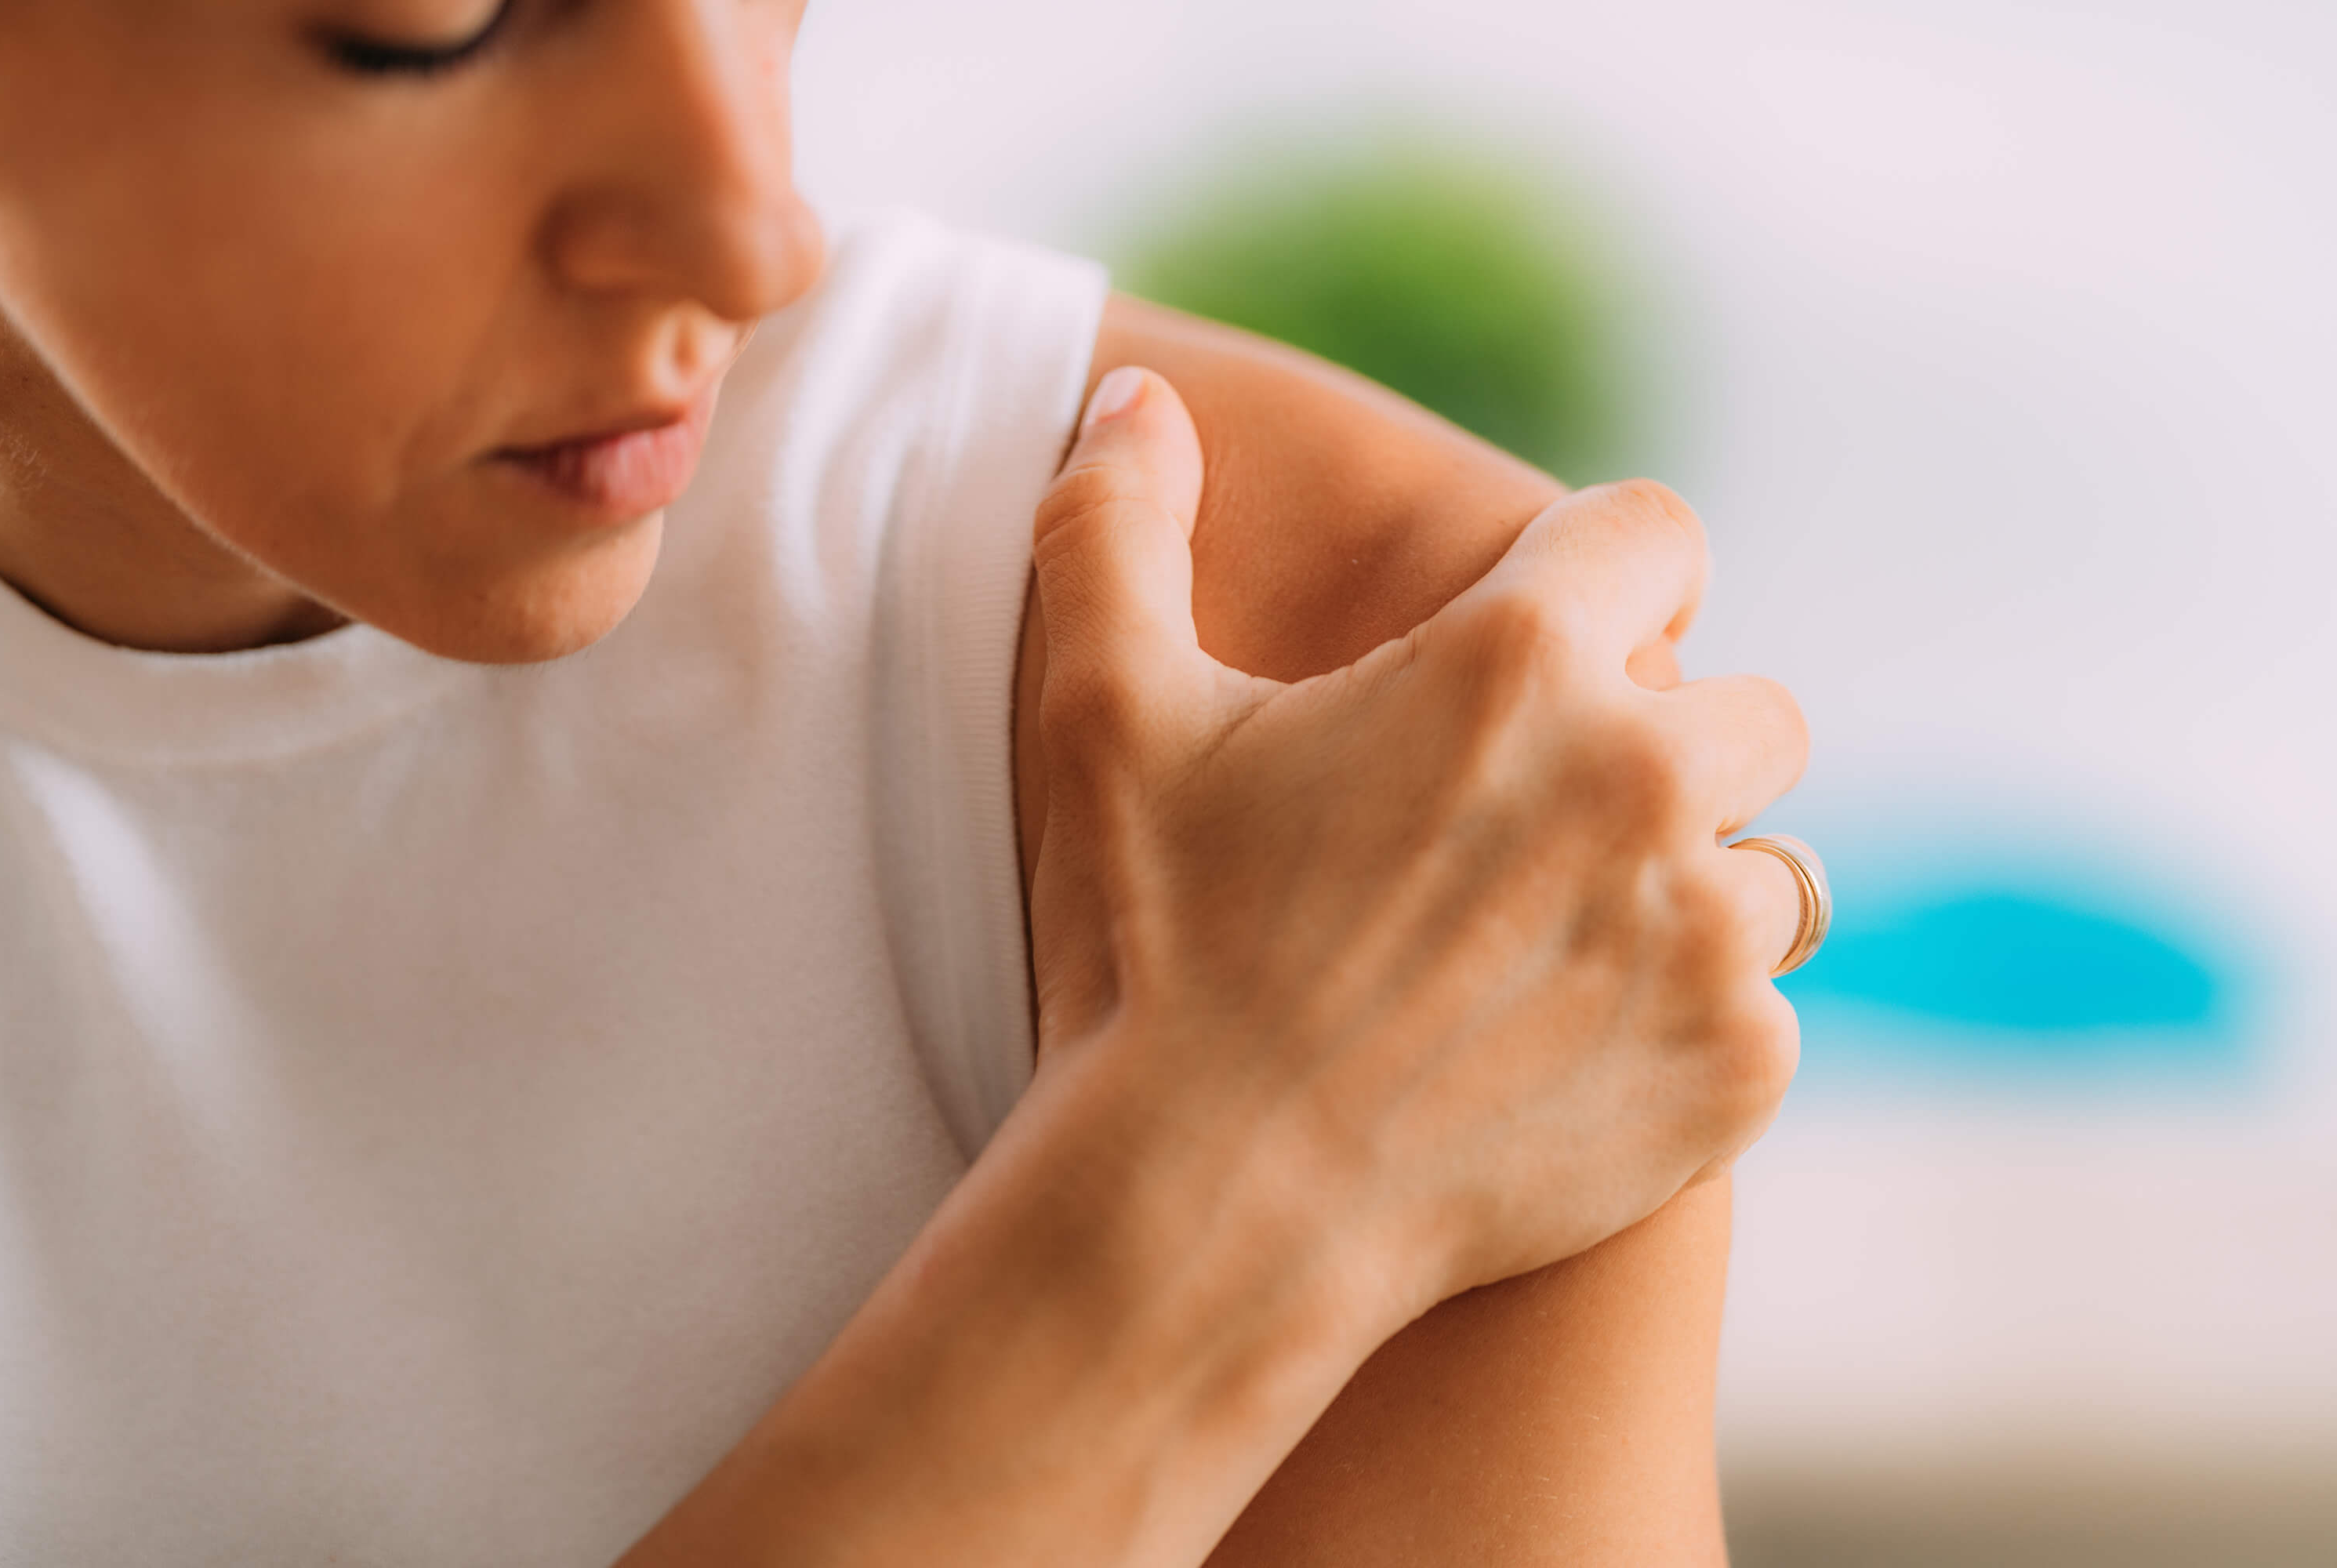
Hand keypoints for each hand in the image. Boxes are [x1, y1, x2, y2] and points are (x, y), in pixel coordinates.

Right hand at [1029, 368, 1808, 1316]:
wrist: (1208, 1210)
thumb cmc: (1153, 950)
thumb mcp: (1102, 715)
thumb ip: (1116, 524)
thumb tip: (1132, 393)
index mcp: (1519, 661)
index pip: (1659, 533)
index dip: (1606, 576)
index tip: (1553, 638)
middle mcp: (1649, 778)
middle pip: (1750, 705)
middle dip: (1665, 739)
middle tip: (1543, 818)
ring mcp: (1709, 937)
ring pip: (1774, 863)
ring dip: (1691, 884)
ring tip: (1561, 941)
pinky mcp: (1736, 1074)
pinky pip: (1766, 1011)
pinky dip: (1692, 1025)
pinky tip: (1567, 1054)